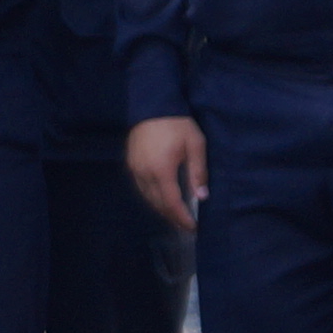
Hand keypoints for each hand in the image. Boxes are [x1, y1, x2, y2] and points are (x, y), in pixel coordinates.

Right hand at [124, 116, 205, 232]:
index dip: (182, 218)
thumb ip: (198, 172)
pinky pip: (141, 188)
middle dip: (172, 217)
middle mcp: (145, 174)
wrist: (152, 104)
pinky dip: (152, 197)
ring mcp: (135, 170)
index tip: (193, 227)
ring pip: (147, 198)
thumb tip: (202, 197)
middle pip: (157, 204)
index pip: (171, 203)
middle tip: (185, 224)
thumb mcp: (195, 145)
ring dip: (161, 209)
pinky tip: (161, 197)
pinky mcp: (131, 164)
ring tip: (174, 215)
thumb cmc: (177, 124)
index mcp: (162, 171)